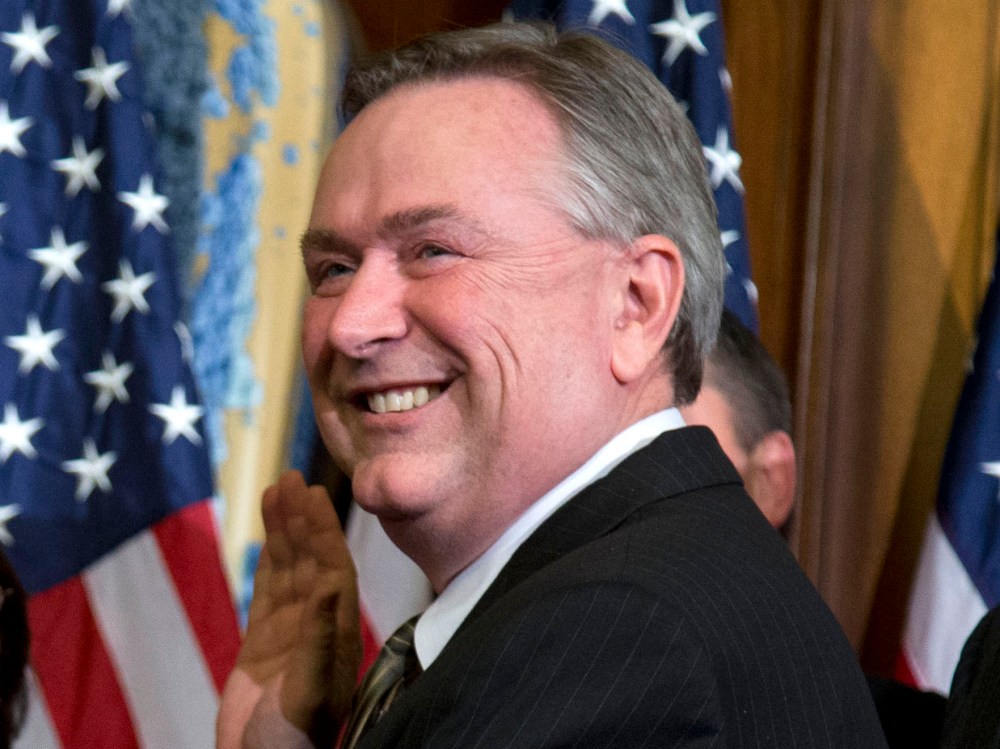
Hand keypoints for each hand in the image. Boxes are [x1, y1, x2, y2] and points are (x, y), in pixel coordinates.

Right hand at [218, 471, 361, 748]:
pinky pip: (268, 589)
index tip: (310, 493)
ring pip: (290, 569)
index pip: (332, 567)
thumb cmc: (293, 741)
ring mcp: (290, 631)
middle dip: (304, 519)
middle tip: (292, 477)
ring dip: (285, 531)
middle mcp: (318, 624)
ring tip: (277, 490)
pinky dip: (269, 559)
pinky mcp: (263, 643)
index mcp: (336, 632)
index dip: (322, 530)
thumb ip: (318, 637)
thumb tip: (329, 582)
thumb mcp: (309, 690)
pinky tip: (269, 534)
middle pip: (312, 559)